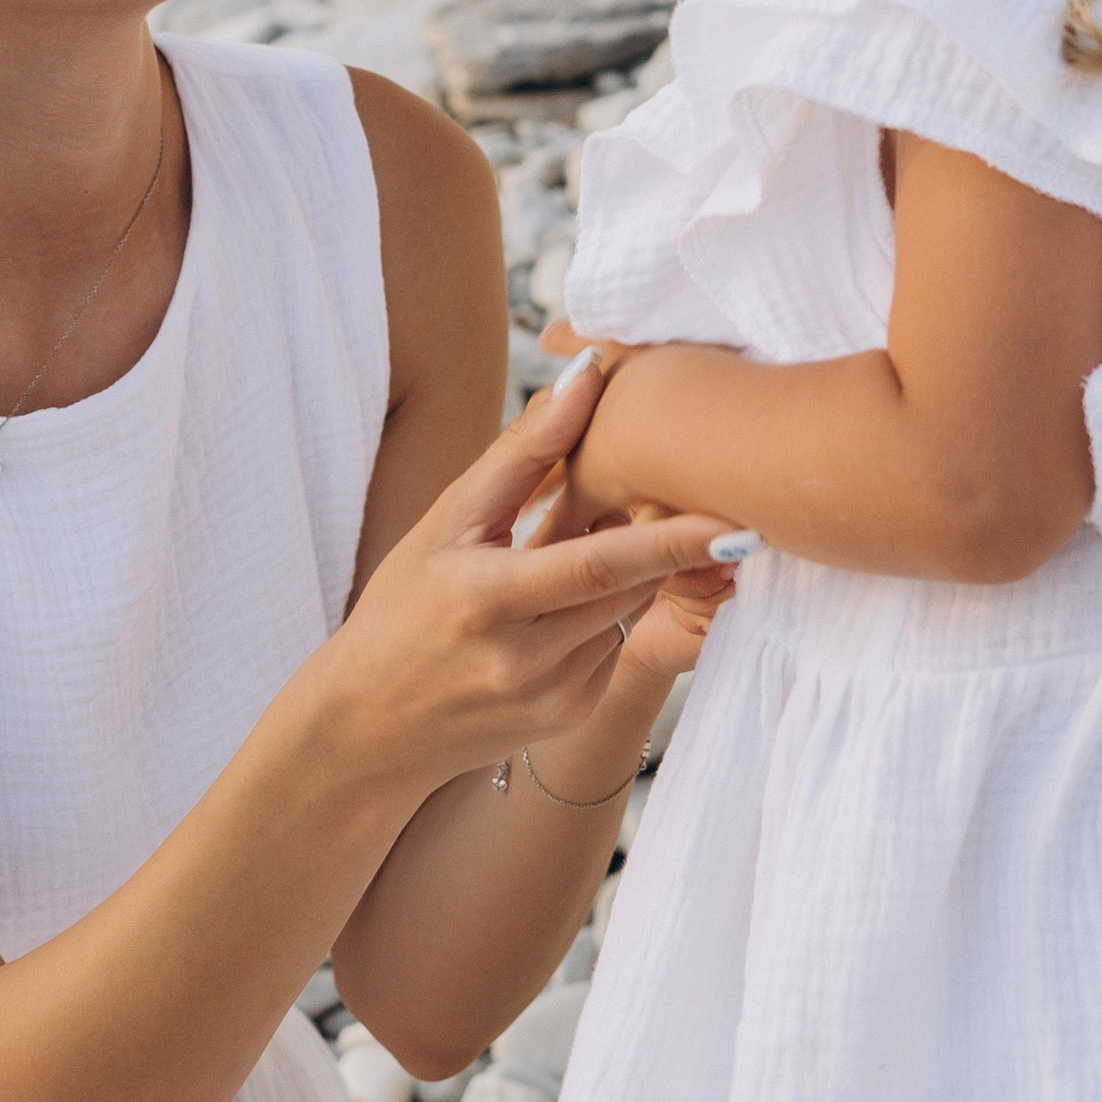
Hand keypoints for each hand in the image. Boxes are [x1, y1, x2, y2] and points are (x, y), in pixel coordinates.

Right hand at [321, 357, 723, 800]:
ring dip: (639, 568)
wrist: (369, 727)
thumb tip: (587, 373)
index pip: (598, 565)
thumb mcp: (447, 522)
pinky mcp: (569, 716)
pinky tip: (572, 596)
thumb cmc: (403, 605)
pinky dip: (610, 608)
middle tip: (707, 490)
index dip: (670, 542)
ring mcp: (551, 697)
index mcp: (485, 599)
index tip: (732, 518)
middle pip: (629, 587)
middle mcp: (523, 659)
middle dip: (671, 540)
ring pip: (628, 612)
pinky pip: (615, 644)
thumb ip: (522, 451)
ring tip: (615, 527)